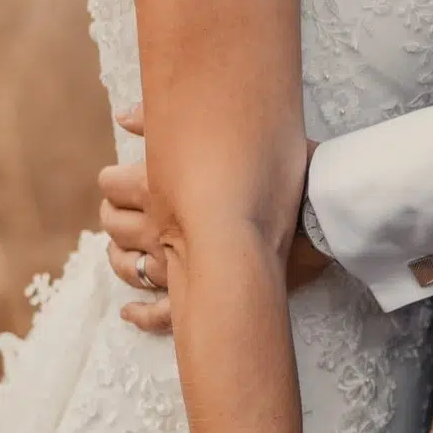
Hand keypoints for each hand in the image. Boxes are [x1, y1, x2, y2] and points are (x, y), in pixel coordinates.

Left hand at [98, 110, 332, 335]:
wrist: (319, 212)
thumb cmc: (277, 166)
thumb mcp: (224, 131)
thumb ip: (167, 122)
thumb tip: (122, 117)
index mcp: (160, 187)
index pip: (113, 185)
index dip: (112, 181)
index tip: (121, 178)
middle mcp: (161, 230)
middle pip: (115, 225)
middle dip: (114, 216)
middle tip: (124, 209)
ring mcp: (180, 267)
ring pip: (129, 269)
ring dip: (120, 259)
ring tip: (124, 250)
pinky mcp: (206, 294)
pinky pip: (163, 315)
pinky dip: (143, 315)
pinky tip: (129, 312)